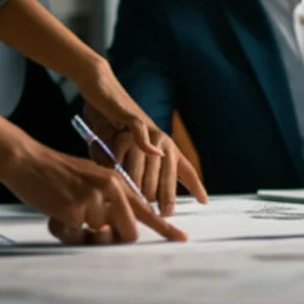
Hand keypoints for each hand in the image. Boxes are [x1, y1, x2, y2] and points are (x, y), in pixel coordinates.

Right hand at [0, 141, 187, 244]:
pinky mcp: (75, 211)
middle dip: (114, 238)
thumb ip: (108, 199)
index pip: (146, 208)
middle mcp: (110, 189)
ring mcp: (93, 200)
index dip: (164, 227)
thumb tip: (117, 227)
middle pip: (128, 232)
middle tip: (91, 231)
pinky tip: (55, 210)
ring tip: (65, 211)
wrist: (28, 161)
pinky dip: (65, 229)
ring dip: (81, 231)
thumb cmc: (56, 173)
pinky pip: (76, 234)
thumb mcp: (90, 178)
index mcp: (116, 181)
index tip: (181, 238)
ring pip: (97, 235)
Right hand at [74, 60, 206, 209]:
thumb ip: (127, 168)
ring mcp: (148, 129)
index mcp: (164, 146)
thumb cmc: (109, 122)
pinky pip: (142, 134)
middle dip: (159, 196)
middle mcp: (161, 138)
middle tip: (154, 213)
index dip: (194, 185)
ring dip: (140, 183)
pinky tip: (152, 154)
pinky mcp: (132, 118)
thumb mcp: (121, 150)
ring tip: (137, 200)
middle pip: (164, 175)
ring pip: (148, 163)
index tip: (203, 202)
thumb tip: (130, 194)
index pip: (182, 169)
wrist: (100, 89)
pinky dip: (147, 144)